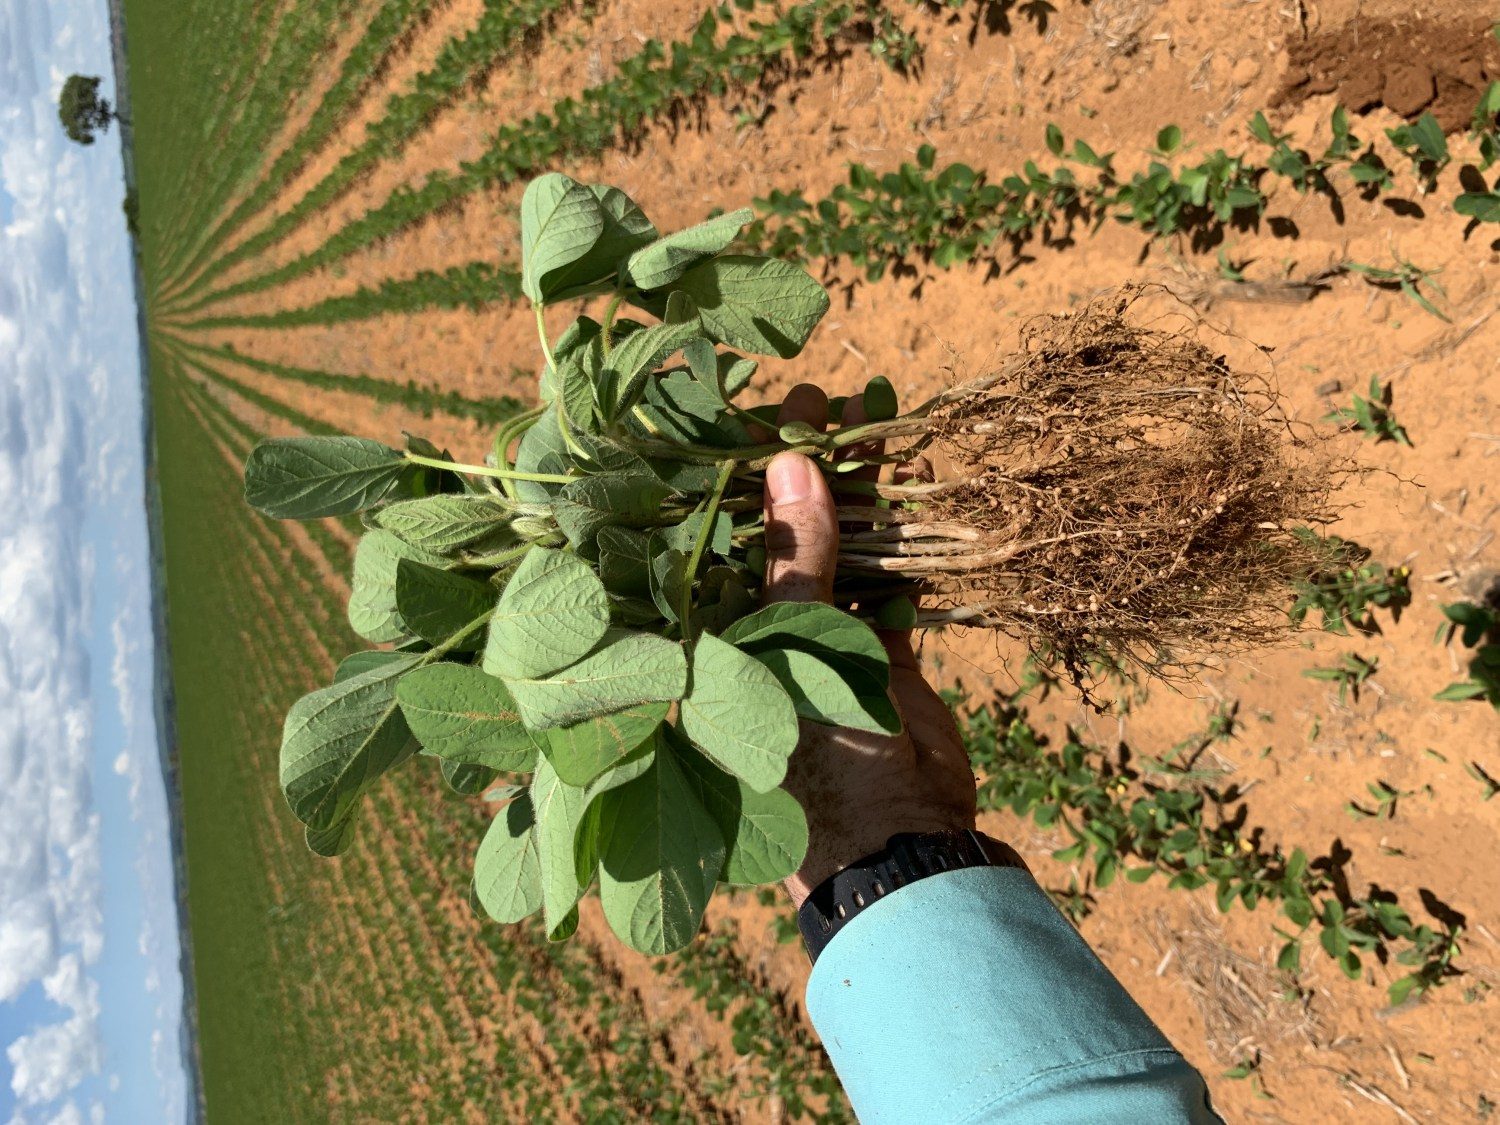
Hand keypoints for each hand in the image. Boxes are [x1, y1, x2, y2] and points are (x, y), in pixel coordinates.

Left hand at [761, 384, 978, 907]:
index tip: (763, 407)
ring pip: (837, 547)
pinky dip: (902, 538)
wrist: (900, 845)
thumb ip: (798, 562)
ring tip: (878, 418)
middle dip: (804, 466)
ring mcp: (818, 639)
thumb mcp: (794, 654)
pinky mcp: (874, 653)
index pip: (713, 532)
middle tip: (829, 401)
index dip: (735, 469)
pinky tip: (915, 479)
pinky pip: (886, 580)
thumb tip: (794, 463)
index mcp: (711, 635)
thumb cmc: (815, 762)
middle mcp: (757, 630)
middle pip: (778, 530)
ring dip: (859, 490)